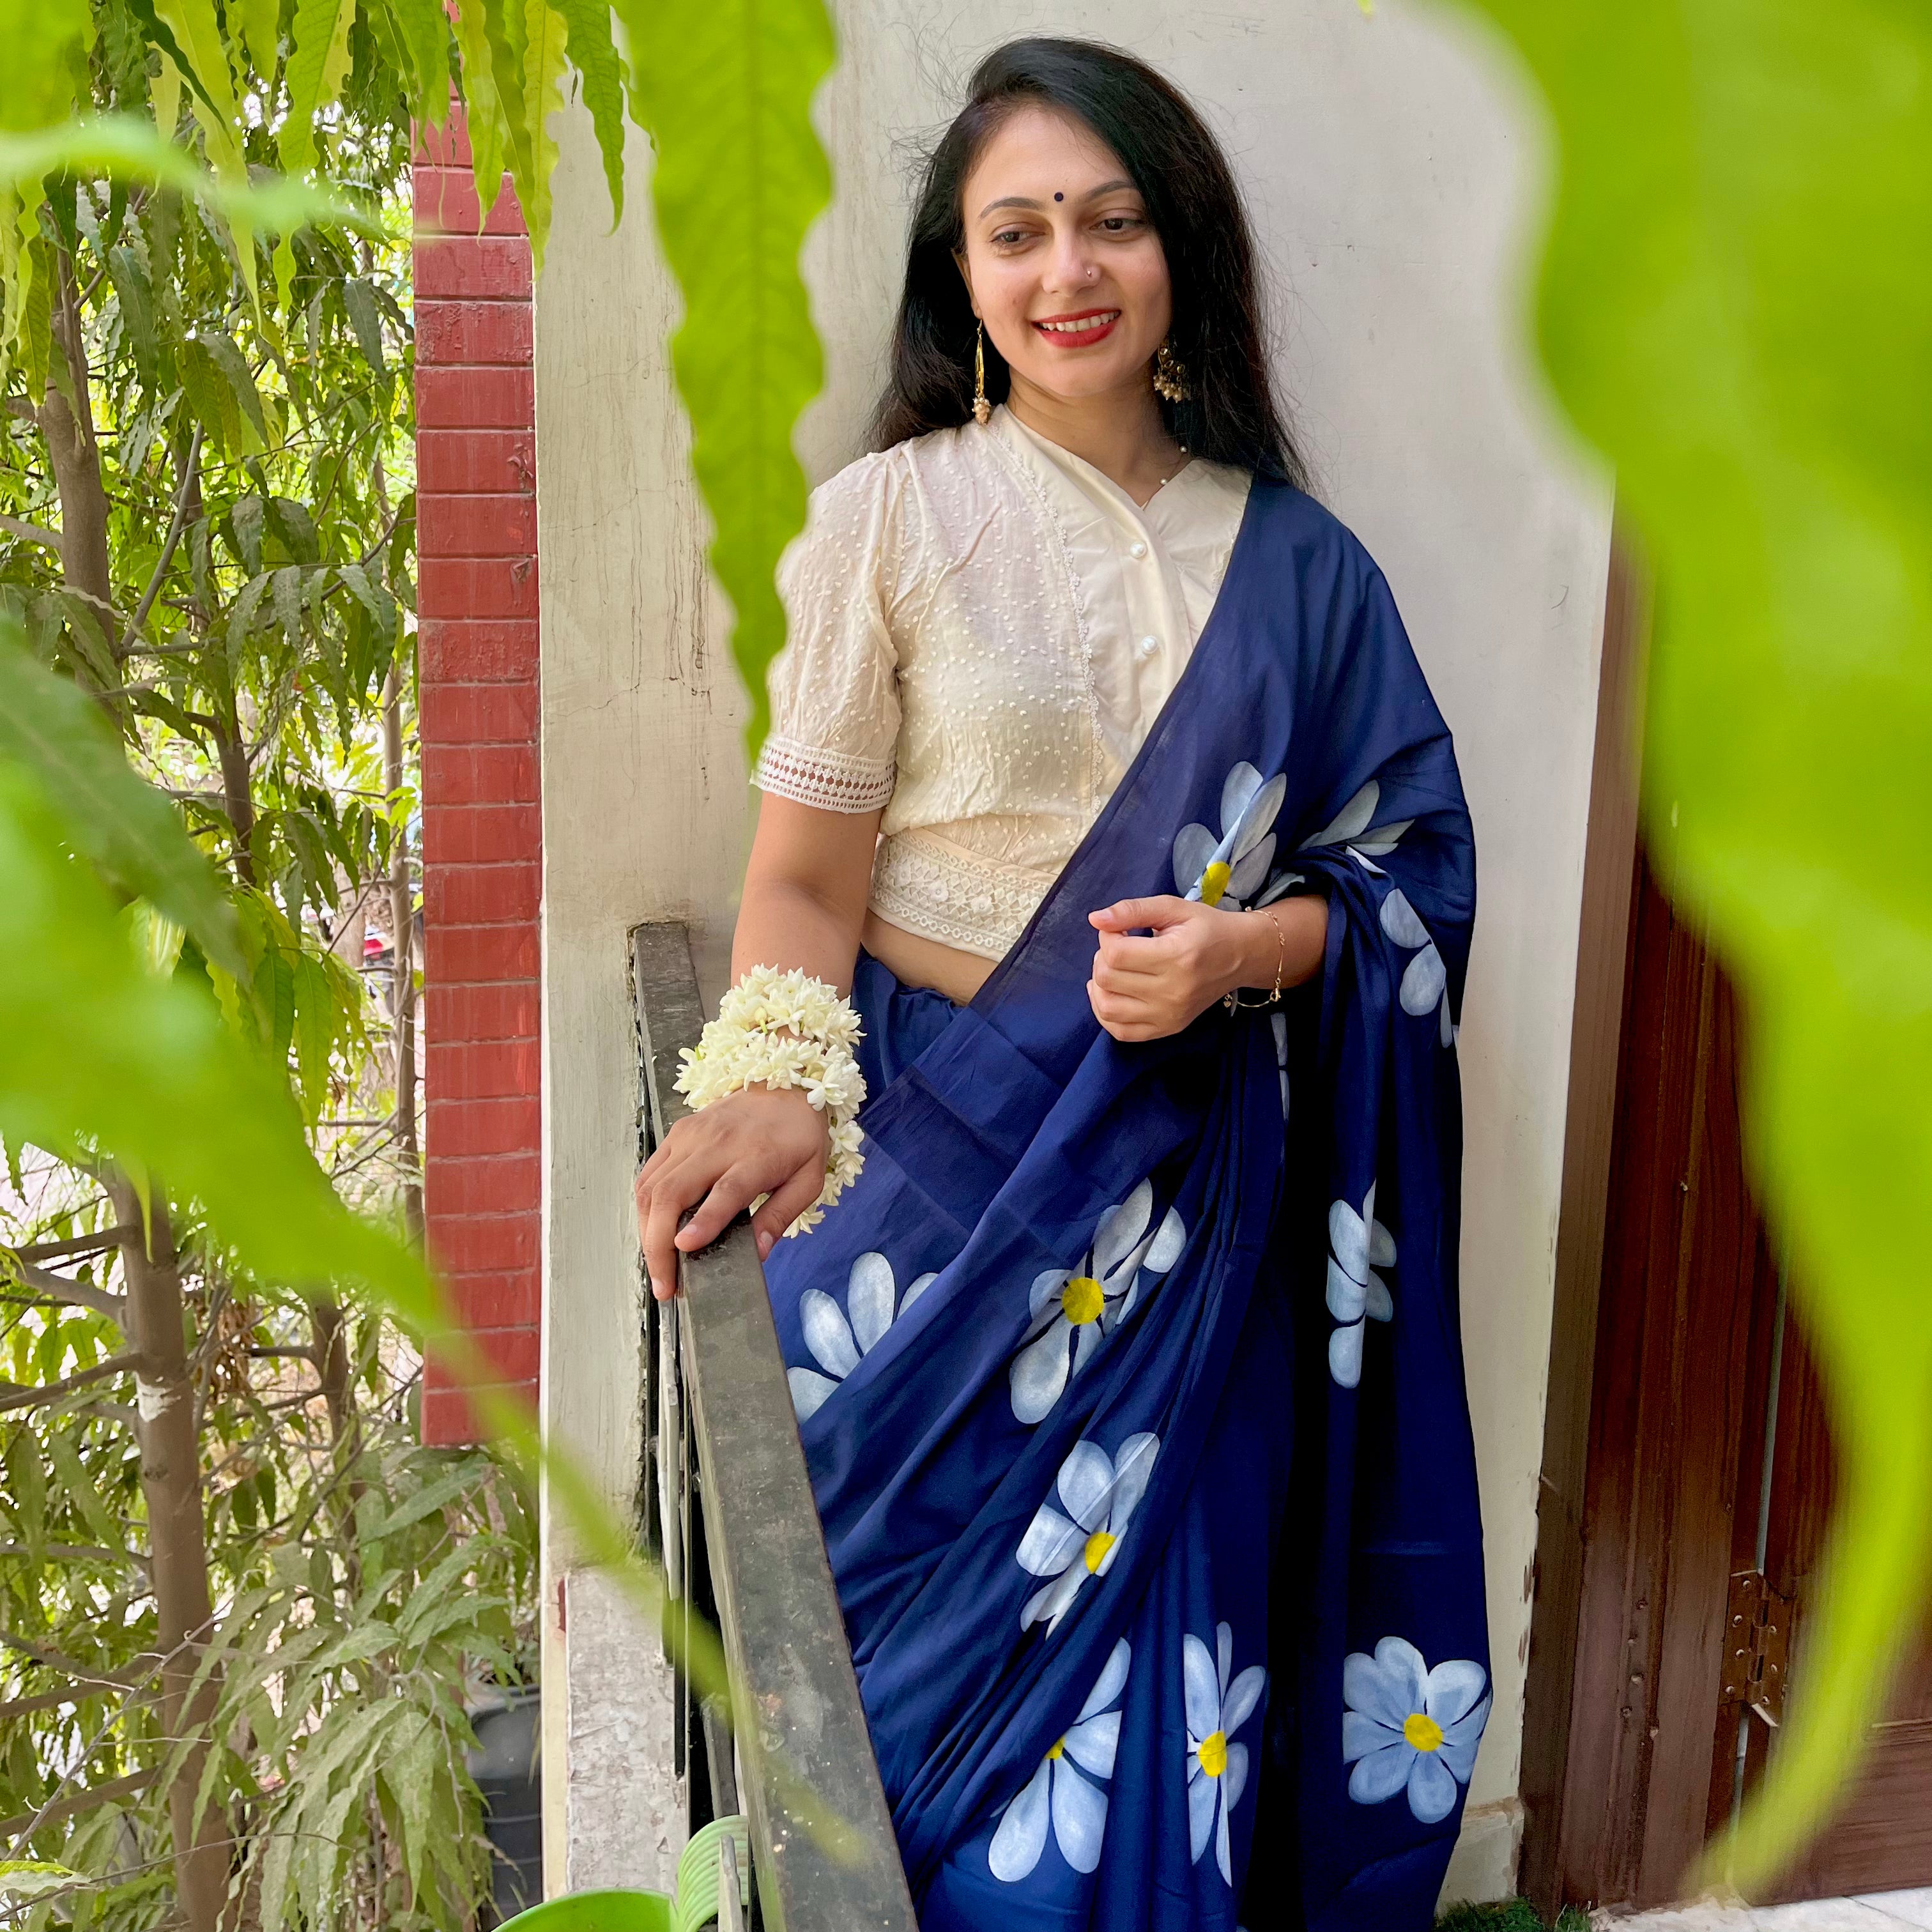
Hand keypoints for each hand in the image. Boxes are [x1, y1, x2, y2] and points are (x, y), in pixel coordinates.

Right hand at [634, 1084, 829, 1299]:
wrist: (785, 1084)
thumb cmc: (798, 1136)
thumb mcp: (808, 1179)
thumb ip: (781, 1215)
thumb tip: (759, 1252)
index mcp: (757, 1156)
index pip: (725, 1191)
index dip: (703, 1221)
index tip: (684, 1247)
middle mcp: (718, 1144)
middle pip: (673, 1193)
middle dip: (658, 1244)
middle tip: (665, 1284)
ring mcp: (691, 1136)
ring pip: (652, 1186)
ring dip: (647, 1231)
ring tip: (658, 1267)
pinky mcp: (677, 1133)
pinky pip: (649, 1174)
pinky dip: (645, 1207)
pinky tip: (652, 1232)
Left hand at [1085, 894, 1324, 1041]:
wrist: (1240, 956)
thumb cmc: (1206, 928)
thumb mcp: (1173, 908)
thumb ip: (1133, 910)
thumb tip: (1095, 919)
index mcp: (1177, 956)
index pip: (1115, 954)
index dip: (1107, 937)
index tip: (1120, 930)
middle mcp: (1173, 991)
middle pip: (1107, 979)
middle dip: (1102, 958)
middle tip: (1120, 947)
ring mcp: (1170, 1015)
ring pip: (1107, 1008)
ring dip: (1099, 985)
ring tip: (1114, 970)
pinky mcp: (1168, 1029)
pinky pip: (1120, 1032)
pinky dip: (1106, 1013)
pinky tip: (1112, 993)